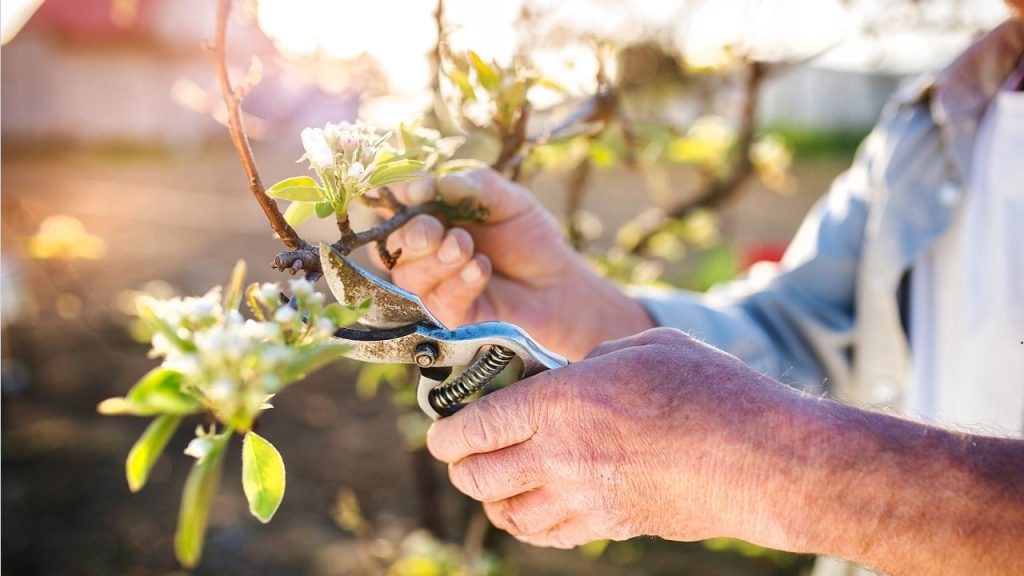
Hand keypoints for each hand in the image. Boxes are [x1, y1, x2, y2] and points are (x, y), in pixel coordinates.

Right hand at [375, 169, 652, 359]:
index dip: (395, 195)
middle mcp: (422, 251)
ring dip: (437, 260)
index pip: (393, 202)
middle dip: (412, 234)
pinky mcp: (447, 317)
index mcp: (429, 214)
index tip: (415, 189)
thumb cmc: (530, 238)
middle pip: (391, 244)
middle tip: (438, 230)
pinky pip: (437, 300)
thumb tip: (431, 184)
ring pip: (408, 275)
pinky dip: (458, 282)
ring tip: (468, 248)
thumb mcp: (509, 200)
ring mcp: (431, 286)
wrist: (559, 285)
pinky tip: (481, 269)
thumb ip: (473, 186)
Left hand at [425, 328, 787, 547]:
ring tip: (493, 482)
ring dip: (490, 499)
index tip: (439, 433)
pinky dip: (527, 524)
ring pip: (506, 514)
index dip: (446, 432)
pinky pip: (547, 536)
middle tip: (461, 454)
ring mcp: (583, 498)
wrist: (763, 459)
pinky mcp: (610, 525)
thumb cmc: (711, 390)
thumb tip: (571, 372)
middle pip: (478, 474)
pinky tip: (532, 509)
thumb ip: (593, 358)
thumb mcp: (645, 346)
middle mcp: (560, 455)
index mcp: (562, 401)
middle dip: (460, 466)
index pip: (476, 425)